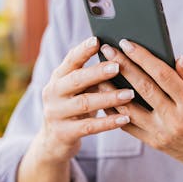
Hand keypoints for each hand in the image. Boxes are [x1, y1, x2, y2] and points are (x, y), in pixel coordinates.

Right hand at [38, 37, 134, 164]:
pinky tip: (125, 118)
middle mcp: (53, 93)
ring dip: (109, 98)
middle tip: (118, 66)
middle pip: (76, 80)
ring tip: (130, 94)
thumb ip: (93, 76)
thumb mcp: (79, 90)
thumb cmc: (75, 108)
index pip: (70, 60)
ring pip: (84, 103)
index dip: (83, 50)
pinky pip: (89, 127)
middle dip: (97, 72)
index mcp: (58, 78)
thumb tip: (122, 58)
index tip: (98, 40)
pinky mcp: (64, 133)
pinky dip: (108, 122)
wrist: (54, 141)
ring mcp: (56, 113)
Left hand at [98, 39, 182, 177]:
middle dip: (122, 66)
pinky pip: (129, 126)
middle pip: (143, 87)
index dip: (143, 57)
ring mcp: (162, 133)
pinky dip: (115, 112)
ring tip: (98, 73)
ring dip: (111, 89)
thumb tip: (176, 58)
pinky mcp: (155, 143)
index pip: (162, 74)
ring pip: (130, 108)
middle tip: (107, 50)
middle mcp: (174, 119)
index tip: (127, 43)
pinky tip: (105, 99)